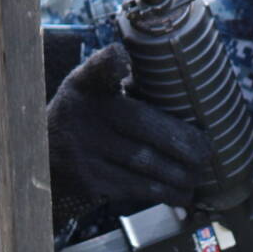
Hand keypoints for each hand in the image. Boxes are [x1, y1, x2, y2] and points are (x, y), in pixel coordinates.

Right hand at [48, 44, 211, 228]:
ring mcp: (84, 151)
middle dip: (183, 142)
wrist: (45, 158)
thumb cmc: (88, 118)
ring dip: (179, 173)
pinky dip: (165, 192)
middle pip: (142, 125)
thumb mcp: (94, 92)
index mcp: (87, 85)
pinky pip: (136, 187)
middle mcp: (82, 114)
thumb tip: (191, 98)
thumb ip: (127, 86)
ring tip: (198, 175)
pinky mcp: (90, 181)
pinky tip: (182, 194)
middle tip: (207, 151)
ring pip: (144, 162)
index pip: (97, 68)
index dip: (109, 62)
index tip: (121, 58)